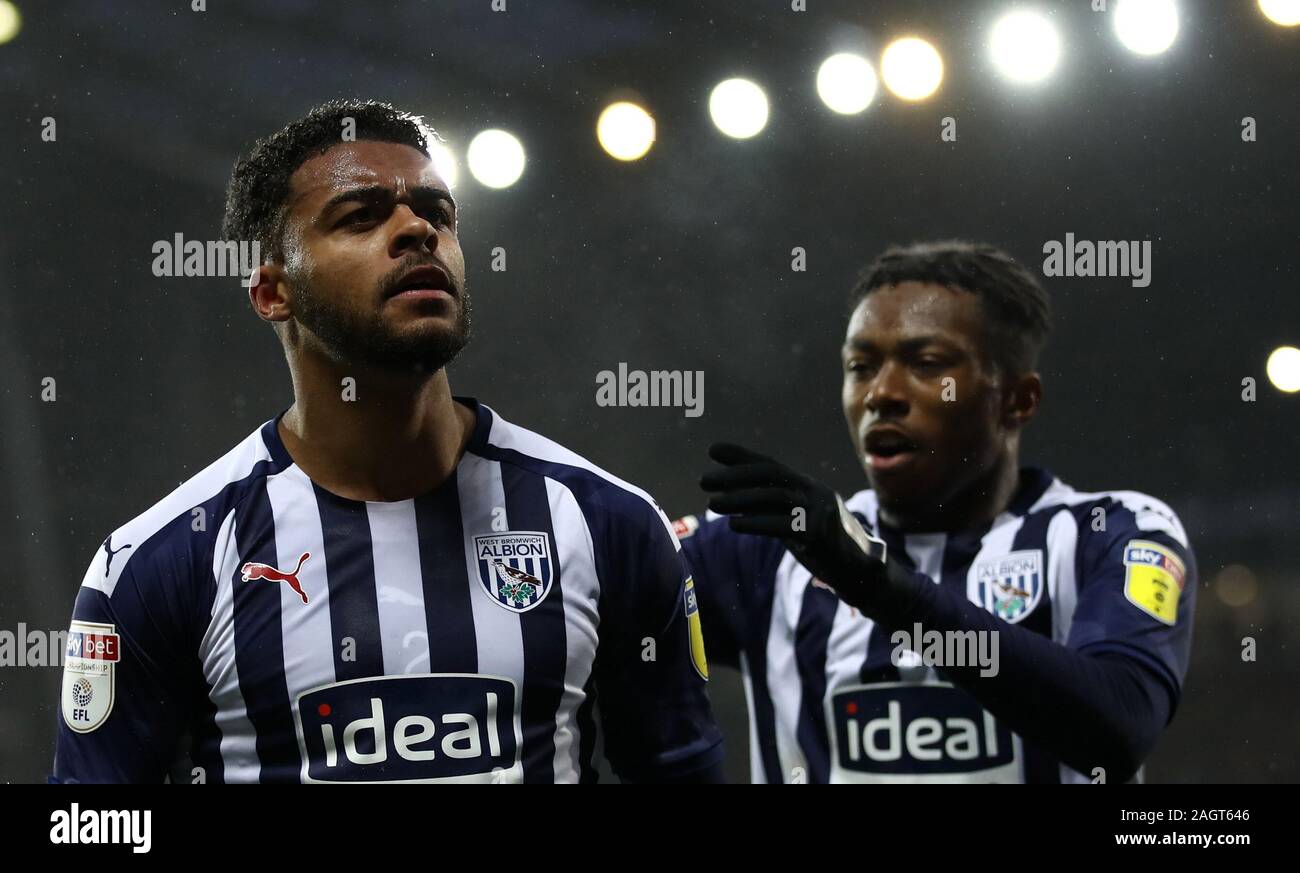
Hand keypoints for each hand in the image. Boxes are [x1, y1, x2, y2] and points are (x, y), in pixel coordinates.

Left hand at [699, 443, 887, 599]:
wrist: (863, 572)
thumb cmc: (826, 546)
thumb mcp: (798, 521)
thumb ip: (775, 509)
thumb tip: (738, 501)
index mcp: (808, 486)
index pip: (771, 464)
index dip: (742, 455)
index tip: (713, 449)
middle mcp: (814, 493)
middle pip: (771, 475)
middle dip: (735, 476)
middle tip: (704, 480)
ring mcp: (819, 512)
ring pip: (774, 498)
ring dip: (739, 499)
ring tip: (711, 504)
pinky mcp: (820, 536)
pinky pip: (783, 525)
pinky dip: (756, 523)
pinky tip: (734, 524)